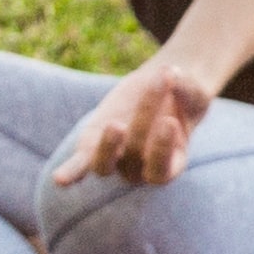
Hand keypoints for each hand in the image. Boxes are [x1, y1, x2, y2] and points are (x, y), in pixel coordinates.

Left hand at [47, 61, 215, 191]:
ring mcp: (114, 160)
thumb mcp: (193, 91)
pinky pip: (79, 165)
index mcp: (170, 164)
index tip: (169, 122)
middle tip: (156, 88)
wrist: (161, 89)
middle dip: (144, 124)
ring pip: (104, 165)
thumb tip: (171, 73)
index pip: (161, 170)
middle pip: (135, 155)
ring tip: (116, 125)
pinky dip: (71, 173)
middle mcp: (140, 170)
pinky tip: (60, 179)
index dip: (162, 150)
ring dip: (107, 148)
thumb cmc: (184, 95)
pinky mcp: (90, 147)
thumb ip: (186, 87)